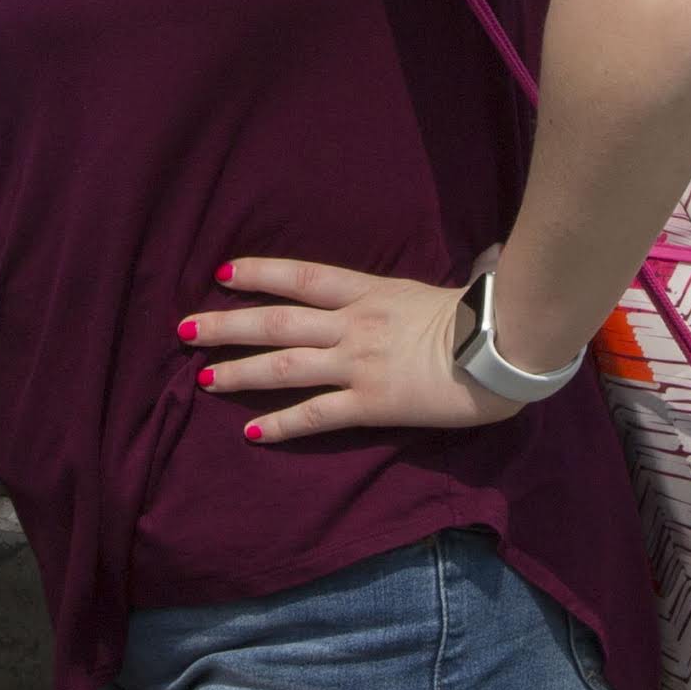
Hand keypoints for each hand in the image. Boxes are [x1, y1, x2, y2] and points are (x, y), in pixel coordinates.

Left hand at [180, 254, 523, 439]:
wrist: (505, 347)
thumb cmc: (489, 316)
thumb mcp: (457, 290)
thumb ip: (455, 278)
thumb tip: (490, 257)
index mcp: (371, 292)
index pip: (302, 277)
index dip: (259, 273)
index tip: (222, 273)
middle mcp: (355, 324)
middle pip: (277, 321)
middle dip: (227, 324)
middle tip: (184, 328)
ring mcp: (359, 363)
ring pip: (285, 366)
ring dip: (239, 372)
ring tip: (203, 378)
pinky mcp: (372, 404)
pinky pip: (316, 415)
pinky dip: (281, 424)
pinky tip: (251, 432)